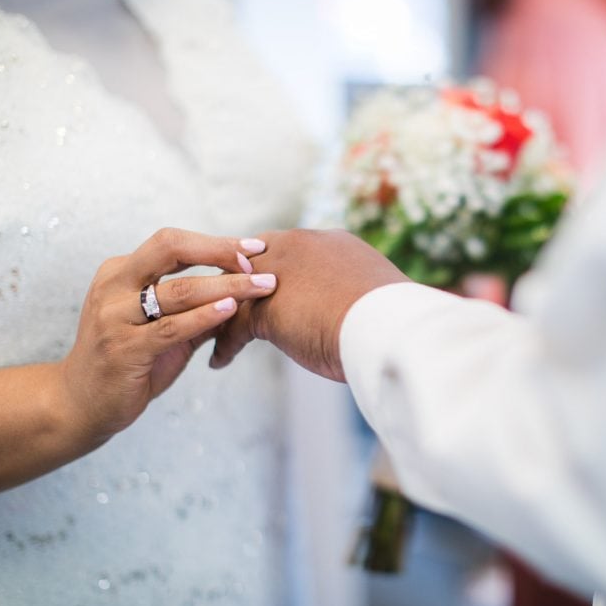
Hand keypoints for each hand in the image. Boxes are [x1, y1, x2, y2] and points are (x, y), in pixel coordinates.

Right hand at [57, 227, 277, 441]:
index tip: (252, 248)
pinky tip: (230, 309)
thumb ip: (198, 309)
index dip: (214, 243)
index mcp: (120, 273)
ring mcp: (115, 317)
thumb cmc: (129, 362)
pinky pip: (171, 327)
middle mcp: (113, 287)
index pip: (172, 243)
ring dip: (226, 286)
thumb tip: (245, 291)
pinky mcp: (124, 349)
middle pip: (170, 250)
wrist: (82, 404)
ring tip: (260, 285)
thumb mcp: (163, 327)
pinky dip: (204, 316)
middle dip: (219, 251)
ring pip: (178, 291)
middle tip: (257, 259)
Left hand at [210, 229, 409, 381]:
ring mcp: (279, 275)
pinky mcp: (265, 308)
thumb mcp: (375, 296)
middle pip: (251, 261)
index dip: (271, 269)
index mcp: (331, 243)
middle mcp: (301, 248)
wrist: (390, 328)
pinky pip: (232, 325)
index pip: (286, 249)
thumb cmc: (396, 320)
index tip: (261, 286)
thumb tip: (366, 310)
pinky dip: (224, 345)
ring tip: (209, 332)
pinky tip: (218, 362)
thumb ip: (358, 293)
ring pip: (235, 291)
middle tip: (222, 303)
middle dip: (236, 283)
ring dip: (221, 313)